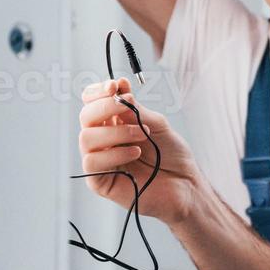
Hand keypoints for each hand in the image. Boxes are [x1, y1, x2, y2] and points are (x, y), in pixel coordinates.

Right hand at [77, 78, 202, 224]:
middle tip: (128, 108)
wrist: (185, 184)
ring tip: (142, 135)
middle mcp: (102, 140)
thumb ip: (135, 109)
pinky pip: (92, 162)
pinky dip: (114, 153)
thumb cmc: (171, 155)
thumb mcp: (156, 124)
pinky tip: (135, 153)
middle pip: (85, 116)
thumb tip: (118, 88)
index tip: (115, 86)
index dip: (98, 91)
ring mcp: (100, 160)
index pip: (91, 102)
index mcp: (112, 123)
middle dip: (105, 107)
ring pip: (86, 138)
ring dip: (116, 132)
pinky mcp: (100, 181)